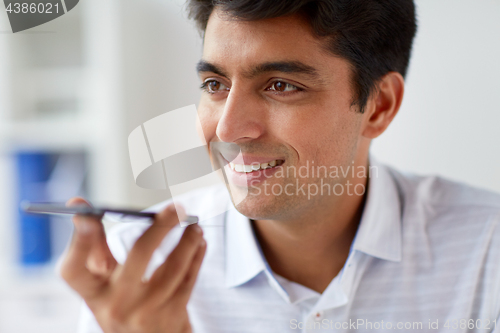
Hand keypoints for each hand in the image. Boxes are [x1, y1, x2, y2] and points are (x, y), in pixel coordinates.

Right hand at [61, 197, 205, 332]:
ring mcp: (146, 312)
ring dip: (188, 240)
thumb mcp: (102, 286)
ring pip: (174, 266)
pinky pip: (189, 278)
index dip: (79, 241)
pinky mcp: (172, 315)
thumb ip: (95, 249)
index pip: (74, 269)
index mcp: (93, 294)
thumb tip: (80, 208)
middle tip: (176, 208)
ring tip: (194, 223)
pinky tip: (199, 242)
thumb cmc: (123, 305)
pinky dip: (197, 256)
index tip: (87, 215)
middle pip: (140, 255)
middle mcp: (116, 305)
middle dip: (162, 227)